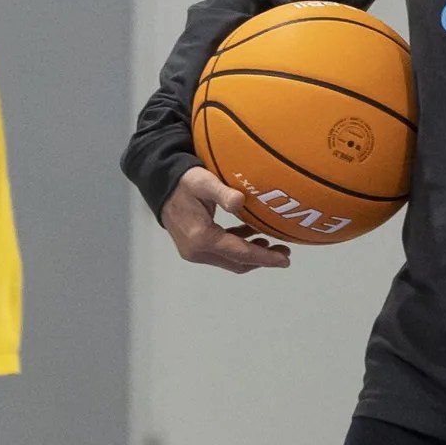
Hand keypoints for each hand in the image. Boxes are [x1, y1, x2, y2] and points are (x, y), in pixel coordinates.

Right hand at [161, 165, 292, 273]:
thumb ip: (223, 193)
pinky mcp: (193, 248)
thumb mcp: (204, 182)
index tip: (285, 260)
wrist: (160, 185)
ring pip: (230, 260)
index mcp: (202, 238)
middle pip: (237, 262)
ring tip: (271, 244)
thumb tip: (240, 201)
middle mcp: (197, 251)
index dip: (264, 258)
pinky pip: (221, 254)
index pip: (240, 253)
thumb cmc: (184, 181)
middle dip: (262, 260)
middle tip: (284, 252)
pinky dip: (238, 247)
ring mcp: (194, 252)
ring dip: (251, 255)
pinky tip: (250, 234)